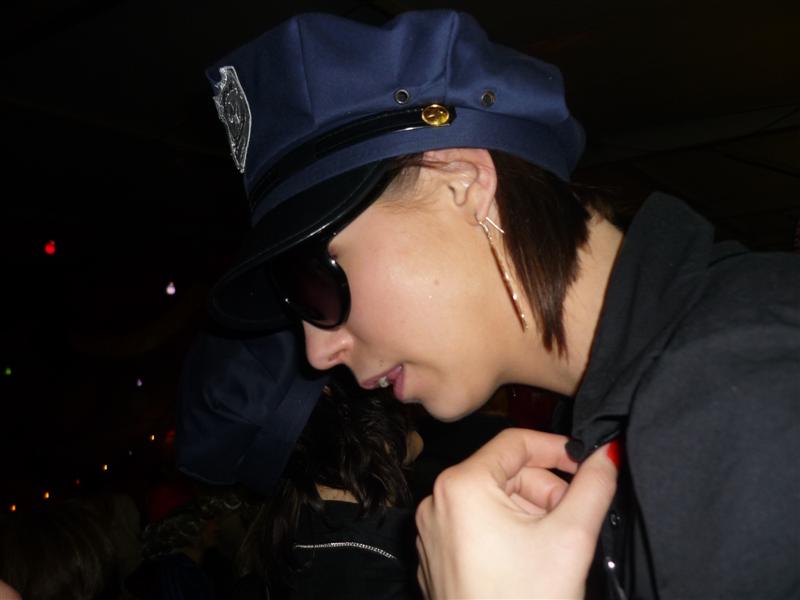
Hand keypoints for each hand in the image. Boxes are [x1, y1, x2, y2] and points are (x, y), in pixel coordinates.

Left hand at [415, 428, 617, 598]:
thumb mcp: (570, 537)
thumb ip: (594, 485)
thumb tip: (611, 452)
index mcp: (461, 486)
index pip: (514, 442)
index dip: (557, 448)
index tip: (588, 463)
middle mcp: (438, 503)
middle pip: (505, 474)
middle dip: (547, 491)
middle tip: (578, 518)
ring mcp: (434, 533)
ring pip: (493, 502)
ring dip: (532, 514)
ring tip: (557, 548)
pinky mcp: (439, 559)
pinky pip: (477, 527)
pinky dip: (509, 533)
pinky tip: (533, 563)